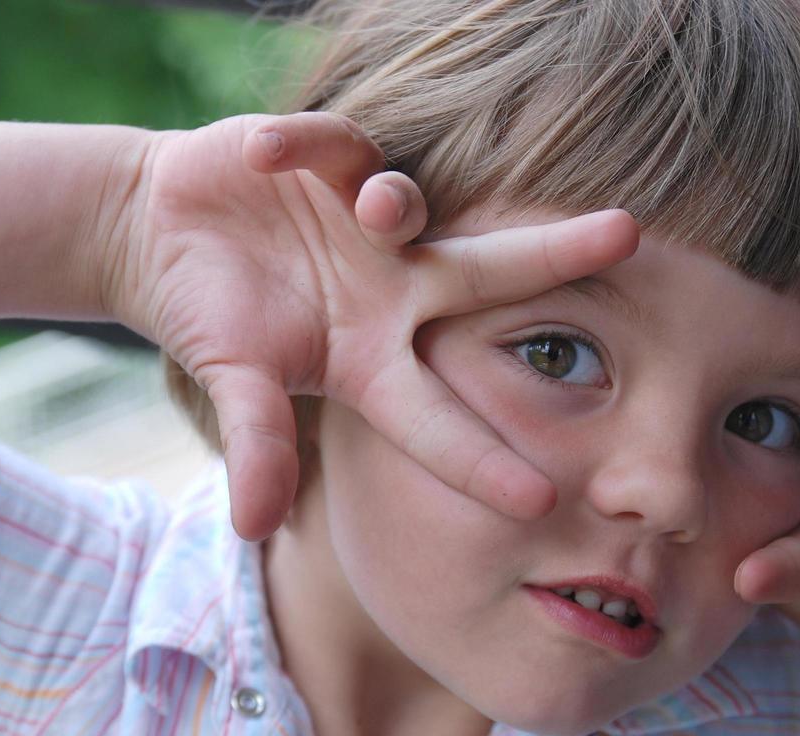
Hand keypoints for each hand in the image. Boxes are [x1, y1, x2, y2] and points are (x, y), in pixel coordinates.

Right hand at [101, 112, 637, 539]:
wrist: (168, 233)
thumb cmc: (211, 315)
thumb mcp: (233, 380)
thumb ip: (257, 442)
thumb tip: (254, 526)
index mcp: (375, 359)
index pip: (441, 417)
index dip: (483, 461)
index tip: (544, 503)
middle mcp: (394, 288)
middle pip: (488, 274)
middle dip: (557, 254)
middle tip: (630, 234)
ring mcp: (365, 221)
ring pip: (410, 203)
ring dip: (399, 203)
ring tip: (374, 206)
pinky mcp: (328, 158)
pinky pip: (328, 145)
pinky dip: (299, 148)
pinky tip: (265, 157)